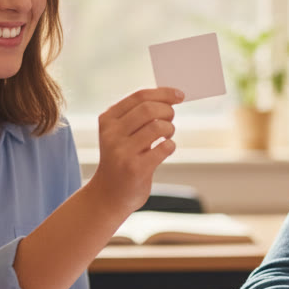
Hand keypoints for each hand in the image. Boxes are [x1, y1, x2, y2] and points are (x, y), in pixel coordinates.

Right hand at [89, 87, 183, 212]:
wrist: (108, 194)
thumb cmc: (122, 159)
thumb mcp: (121, 133)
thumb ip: (138, 115)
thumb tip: (170, 97)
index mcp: (108, 119)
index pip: (139, 96)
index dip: (163, 93)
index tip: (180, 95)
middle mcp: (112, 134)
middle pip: (149, 109)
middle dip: (168, 111)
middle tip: (170, 120)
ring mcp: (122, 152)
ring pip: (158, 127)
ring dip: (170, 129)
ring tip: (166, 137)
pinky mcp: (135, 169)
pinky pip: (164, 148)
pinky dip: (170, 146)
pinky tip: (164, 149)